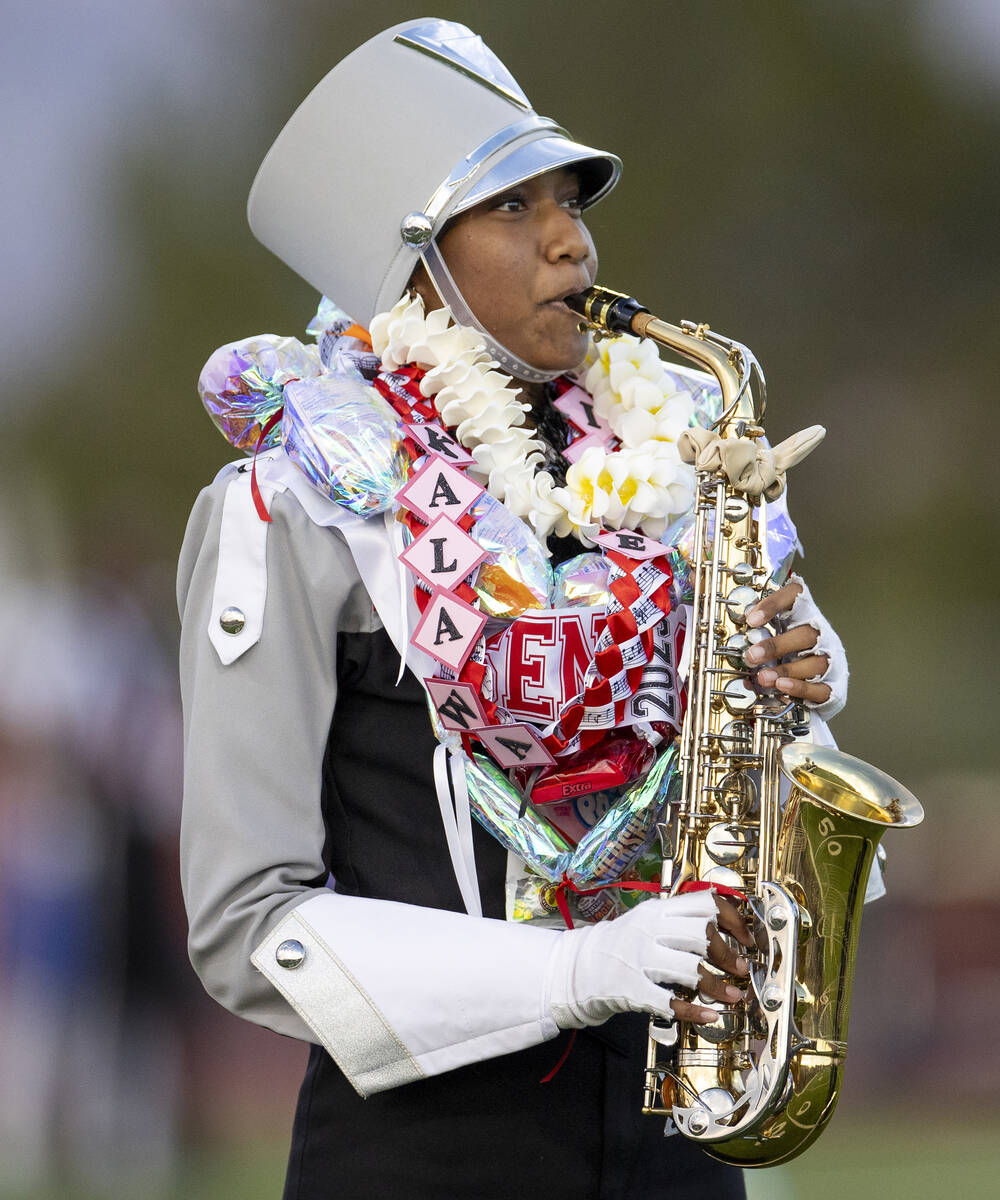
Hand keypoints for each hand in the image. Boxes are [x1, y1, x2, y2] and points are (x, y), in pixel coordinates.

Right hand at [546, 890, 725, 1028]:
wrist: (580, 966)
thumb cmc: (620, 944)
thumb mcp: (648, 920)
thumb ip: (680, 919)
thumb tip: (725, 923)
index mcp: (657, 911)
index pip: (703, 903)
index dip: (732, 919)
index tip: (745, 937)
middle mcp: (649, 931)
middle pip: (700, 935)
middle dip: (727, 953)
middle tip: (740, 967)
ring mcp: (640, 959)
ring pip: (690, 969)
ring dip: (718, 986)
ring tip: (733, 995)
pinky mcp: (632, 989)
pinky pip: (670, 1001)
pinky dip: (694, 1010)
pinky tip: (709, 1014)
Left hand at [743, 581, 831, 705]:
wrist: (819, 680)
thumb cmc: (790, 652)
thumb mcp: (775, 634)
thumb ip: (758, 634)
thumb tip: (734, 643)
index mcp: (805, 614)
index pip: (796, 596)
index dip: (774, 604)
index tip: (751, 620)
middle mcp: (821, 634)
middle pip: (806, 635)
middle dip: (776, 647)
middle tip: (751, 657)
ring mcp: (831, 660)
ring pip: (816, 663)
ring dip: (786, 670)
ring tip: (763, 678)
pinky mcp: (835, 686)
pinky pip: (821, 688)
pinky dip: (800, 688)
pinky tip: (781, 687)